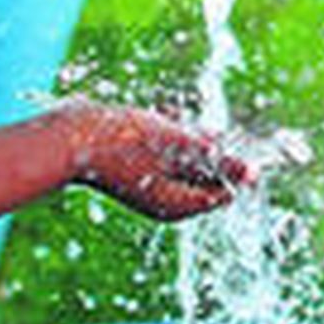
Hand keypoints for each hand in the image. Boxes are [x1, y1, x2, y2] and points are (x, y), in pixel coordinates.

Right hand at [56, 100, 253, 221]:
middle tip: (185, 128)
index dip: (231, 163)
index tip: (222, 137)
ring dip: (185, 137)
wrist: (69, 137)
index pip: (224, 190)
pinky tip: (156, 118)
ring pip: (186, 158)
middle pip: (206, 173)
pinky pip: (166, 152)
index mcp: (179, 206)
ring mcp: (151, 187)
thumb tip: (254, 173)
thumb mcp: (177, 146)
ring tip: (166, 121)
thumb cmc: (123, 143)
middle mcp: (166, 201)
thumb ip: (217, 160)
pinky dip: (167, 134)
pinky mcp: (138, 170)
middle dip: (205, 147)